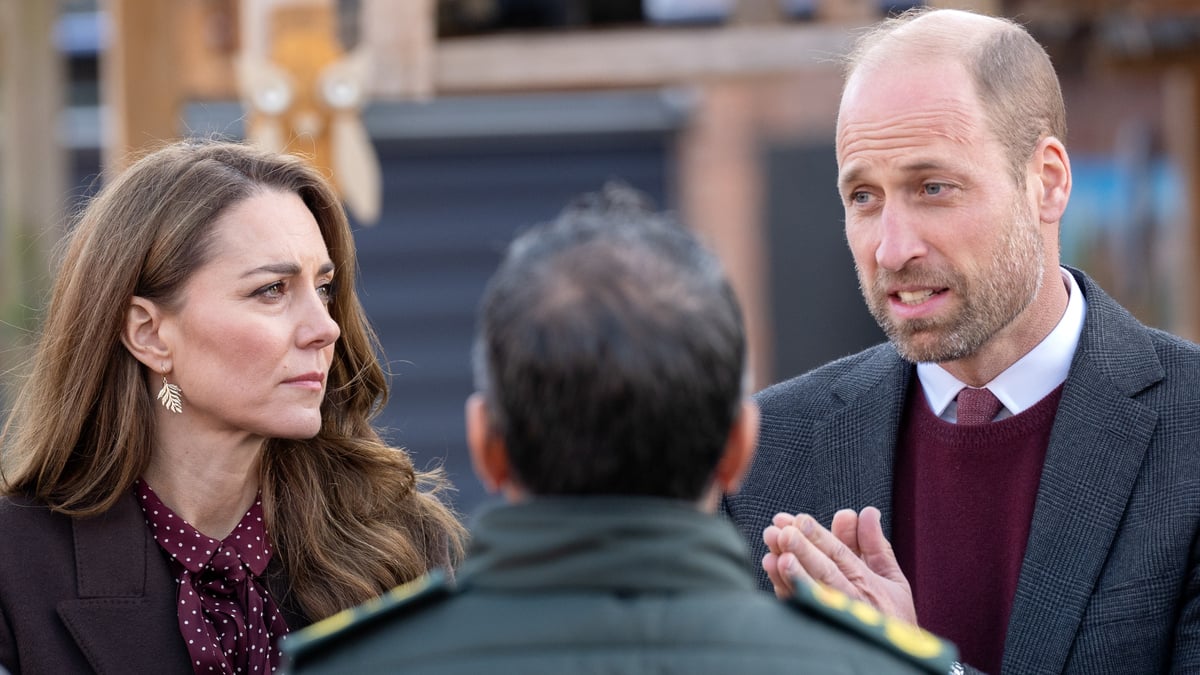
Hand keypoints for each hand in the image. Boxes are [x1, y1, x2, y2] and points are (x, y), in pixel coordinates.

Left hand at [762, 506, 916, 623]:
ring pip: (812, 590)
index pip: (841, 555)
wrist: (889, 656)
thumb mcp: (892, 579)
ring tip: (774, 552)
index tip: (799, 519)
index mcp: (868, 583)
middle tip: (782, 531)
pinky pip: (801, 607)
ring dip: (791, 570)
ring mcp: (835, 615)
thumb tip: (867, 512)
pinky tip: (774, 569)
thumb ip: (876, 545)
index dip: (819, 536)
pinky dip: (786, 588)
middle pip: (824, 570)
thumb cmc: (892, 615)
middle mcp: (851, 599)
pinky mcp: (820, 628)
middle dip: (802, 549)